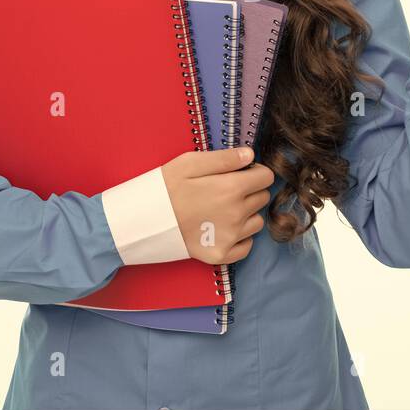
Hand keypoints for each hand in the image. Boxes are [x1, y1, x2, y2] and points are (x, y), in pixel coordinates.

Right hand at [160, 147, 271, 264]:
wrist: (142, 221)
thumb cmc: (164, 187)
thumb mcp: (190, 162)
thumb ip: (224, 158)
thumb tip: (250, 155)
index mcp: (232, 188)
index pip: (266, 177)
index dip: (254, 172)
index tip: (241, 173)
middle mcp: (237, 214)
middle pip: (262, 198)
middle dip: (249, 191)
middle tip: (225, 190)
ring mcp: (230, 237)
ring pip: (257, 222)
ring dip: (247, 214)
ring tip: (223, 210)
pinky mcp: (221, 254)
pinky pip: (246, 246)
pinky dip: (240, 238)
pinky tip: (223, 229)